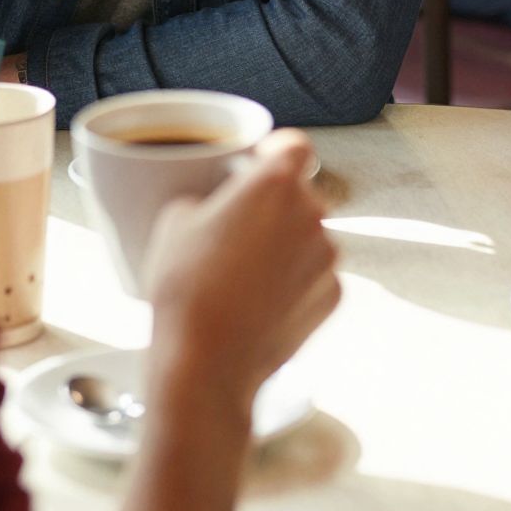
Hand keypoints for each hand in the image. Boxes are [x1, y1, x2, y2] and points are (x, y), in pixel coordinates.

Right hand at [144, 131, 339, 410]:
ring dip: (287, 244)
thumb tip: (218, 204)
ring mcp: (328, 256)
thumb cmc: (185, 290)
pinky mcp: (335, 295)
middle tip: (239, 229)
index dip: (275, 151)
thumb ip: (208, 195)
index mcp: (275, 184)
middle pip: (301, 193)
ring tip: (245, 274)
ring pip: (310, 235)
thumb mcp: (175, 220)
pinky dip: (296, 281)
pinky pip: (316, 274)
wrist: (206, 365)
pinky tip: (262, 302)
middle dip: (276, 204)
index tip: (257, 164)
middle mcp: (313, 213)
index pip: (295, 146)